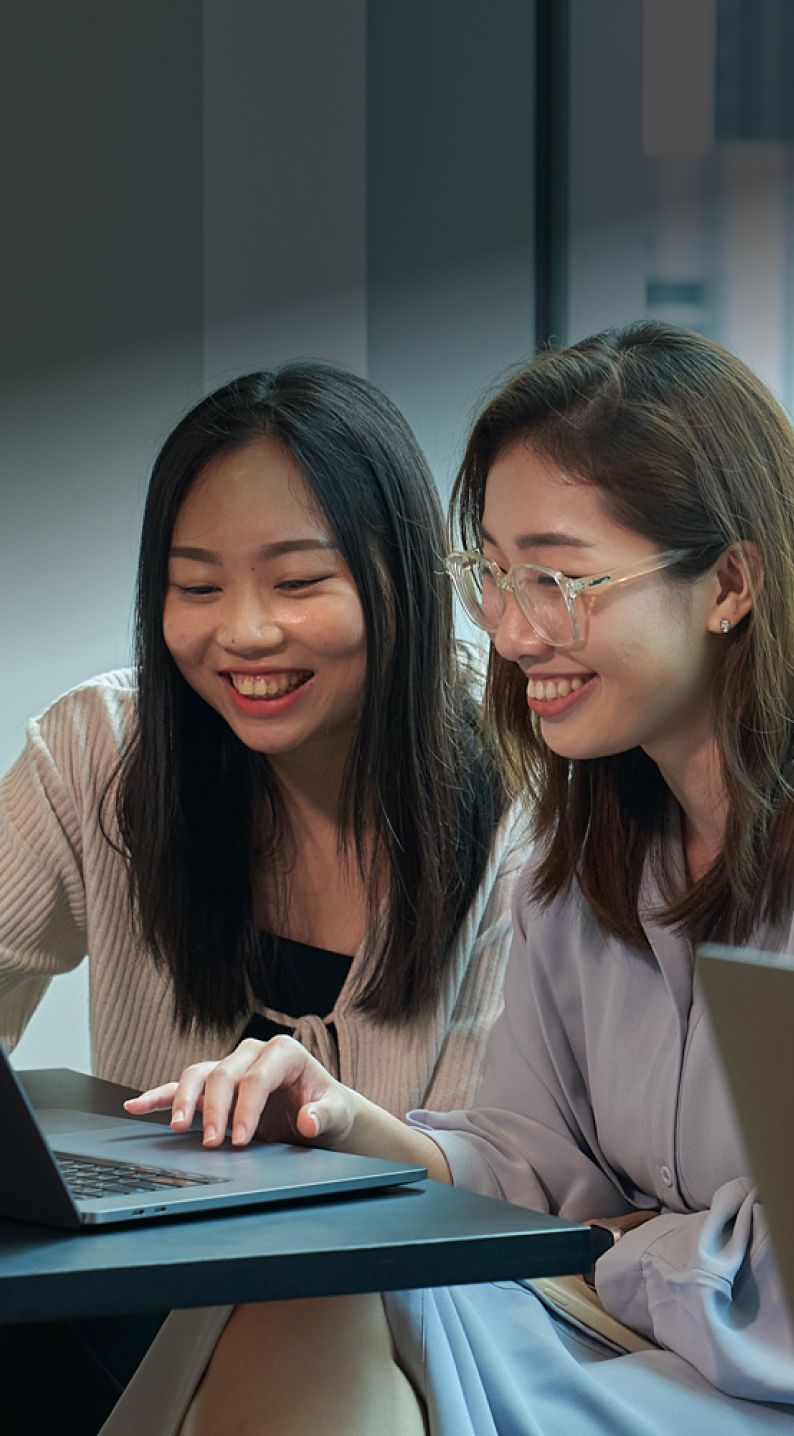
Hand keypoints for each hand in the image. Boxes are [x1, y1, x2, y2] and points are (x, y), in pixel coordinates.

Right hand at [123, 1035, 359, 1148]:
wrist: (320, 1112)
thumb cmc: (327, 1109)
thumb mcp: (336, 1114)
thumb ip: (324, 1116)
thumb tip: (308, 1120)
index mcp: (284, 1053)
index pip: (257, 1077)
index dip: (246, 1108)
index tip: (240, 1140)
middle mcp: (253, 1054)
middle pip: (224, 1075)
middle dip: (215, 1110)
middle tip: (211, 1143)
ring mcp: (231, 1067)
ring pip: (199, 1074)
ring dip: (184, 1100)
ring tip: (175, 1126)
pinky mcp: (214, 1086)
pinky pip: (182, 1086)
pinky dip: (159, 1095)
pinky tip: (137, 1105)